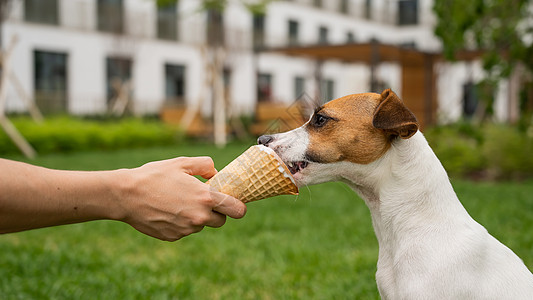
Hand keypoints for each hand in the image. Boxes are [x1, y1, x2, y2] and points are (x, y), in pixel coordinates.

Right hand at [115, 157, 246, 240]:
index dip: (238, 206)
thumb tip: (216, 174)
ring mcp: (186, 229)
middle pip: (221, 221)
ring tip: (177, 202)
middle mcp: (199, 217)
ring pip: (200, 225)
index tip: (233, 202)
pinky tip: (166, 210)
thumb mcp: (181, 163)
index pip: (237, 210)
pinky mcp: (173, 237)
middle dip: (216, 212)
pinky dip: (180, 223)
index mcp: (206, 198)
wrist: (125, 195)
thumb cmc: (154, 176)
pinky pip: (185, 230)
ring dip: (196, 217)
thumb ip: (205, 165)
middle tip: (202, 200)